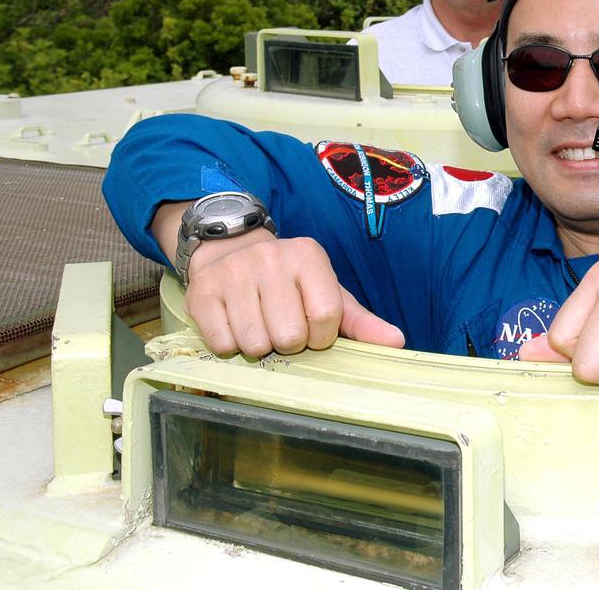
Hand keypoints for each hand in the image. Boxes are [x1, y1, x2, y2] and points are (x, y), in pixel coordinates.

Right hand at [183, 233, 404, 356]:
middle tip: (282, 326)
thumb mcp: (328, 293)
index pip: (326, 316)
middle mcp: (270, 258)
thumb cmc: (289, 282)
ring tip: (258, 324)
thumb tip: (396, 343)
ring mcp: (233, 273)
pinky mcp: (202, 292)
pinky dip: (230, 346)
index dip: (320, 335)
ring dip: (259, 346)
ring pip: (255, 343)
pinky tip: (234, 324)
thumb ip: (361, 321)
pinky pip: (222, 344)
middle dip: (289, 343)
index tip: (312, 327)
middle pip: (290, 335)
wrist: (230, 252)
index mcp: (309, 257)